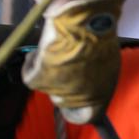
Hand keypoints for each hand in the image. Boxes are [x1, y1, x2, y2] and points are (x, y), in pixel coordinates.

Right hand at [22, 0, 124, 124]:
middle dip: (64, 83)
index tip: (76, 101)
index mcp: (101, 96)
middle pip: (64, 99)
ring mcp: (58, 90)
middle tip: (64, 64)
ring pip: (48, 85)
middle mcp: (79, 99)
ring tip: (56, 49)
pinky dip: (31, 63)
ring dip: (50, 69)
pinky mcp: (40, 80)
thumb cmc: (100, 36)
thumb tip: (90, 78)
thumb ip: (98, 76)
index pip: (90, 116)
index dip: (81, 108)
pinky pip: (30, 75)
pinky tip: (38, 51)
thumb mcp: (108, 61)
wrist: (85, 23)